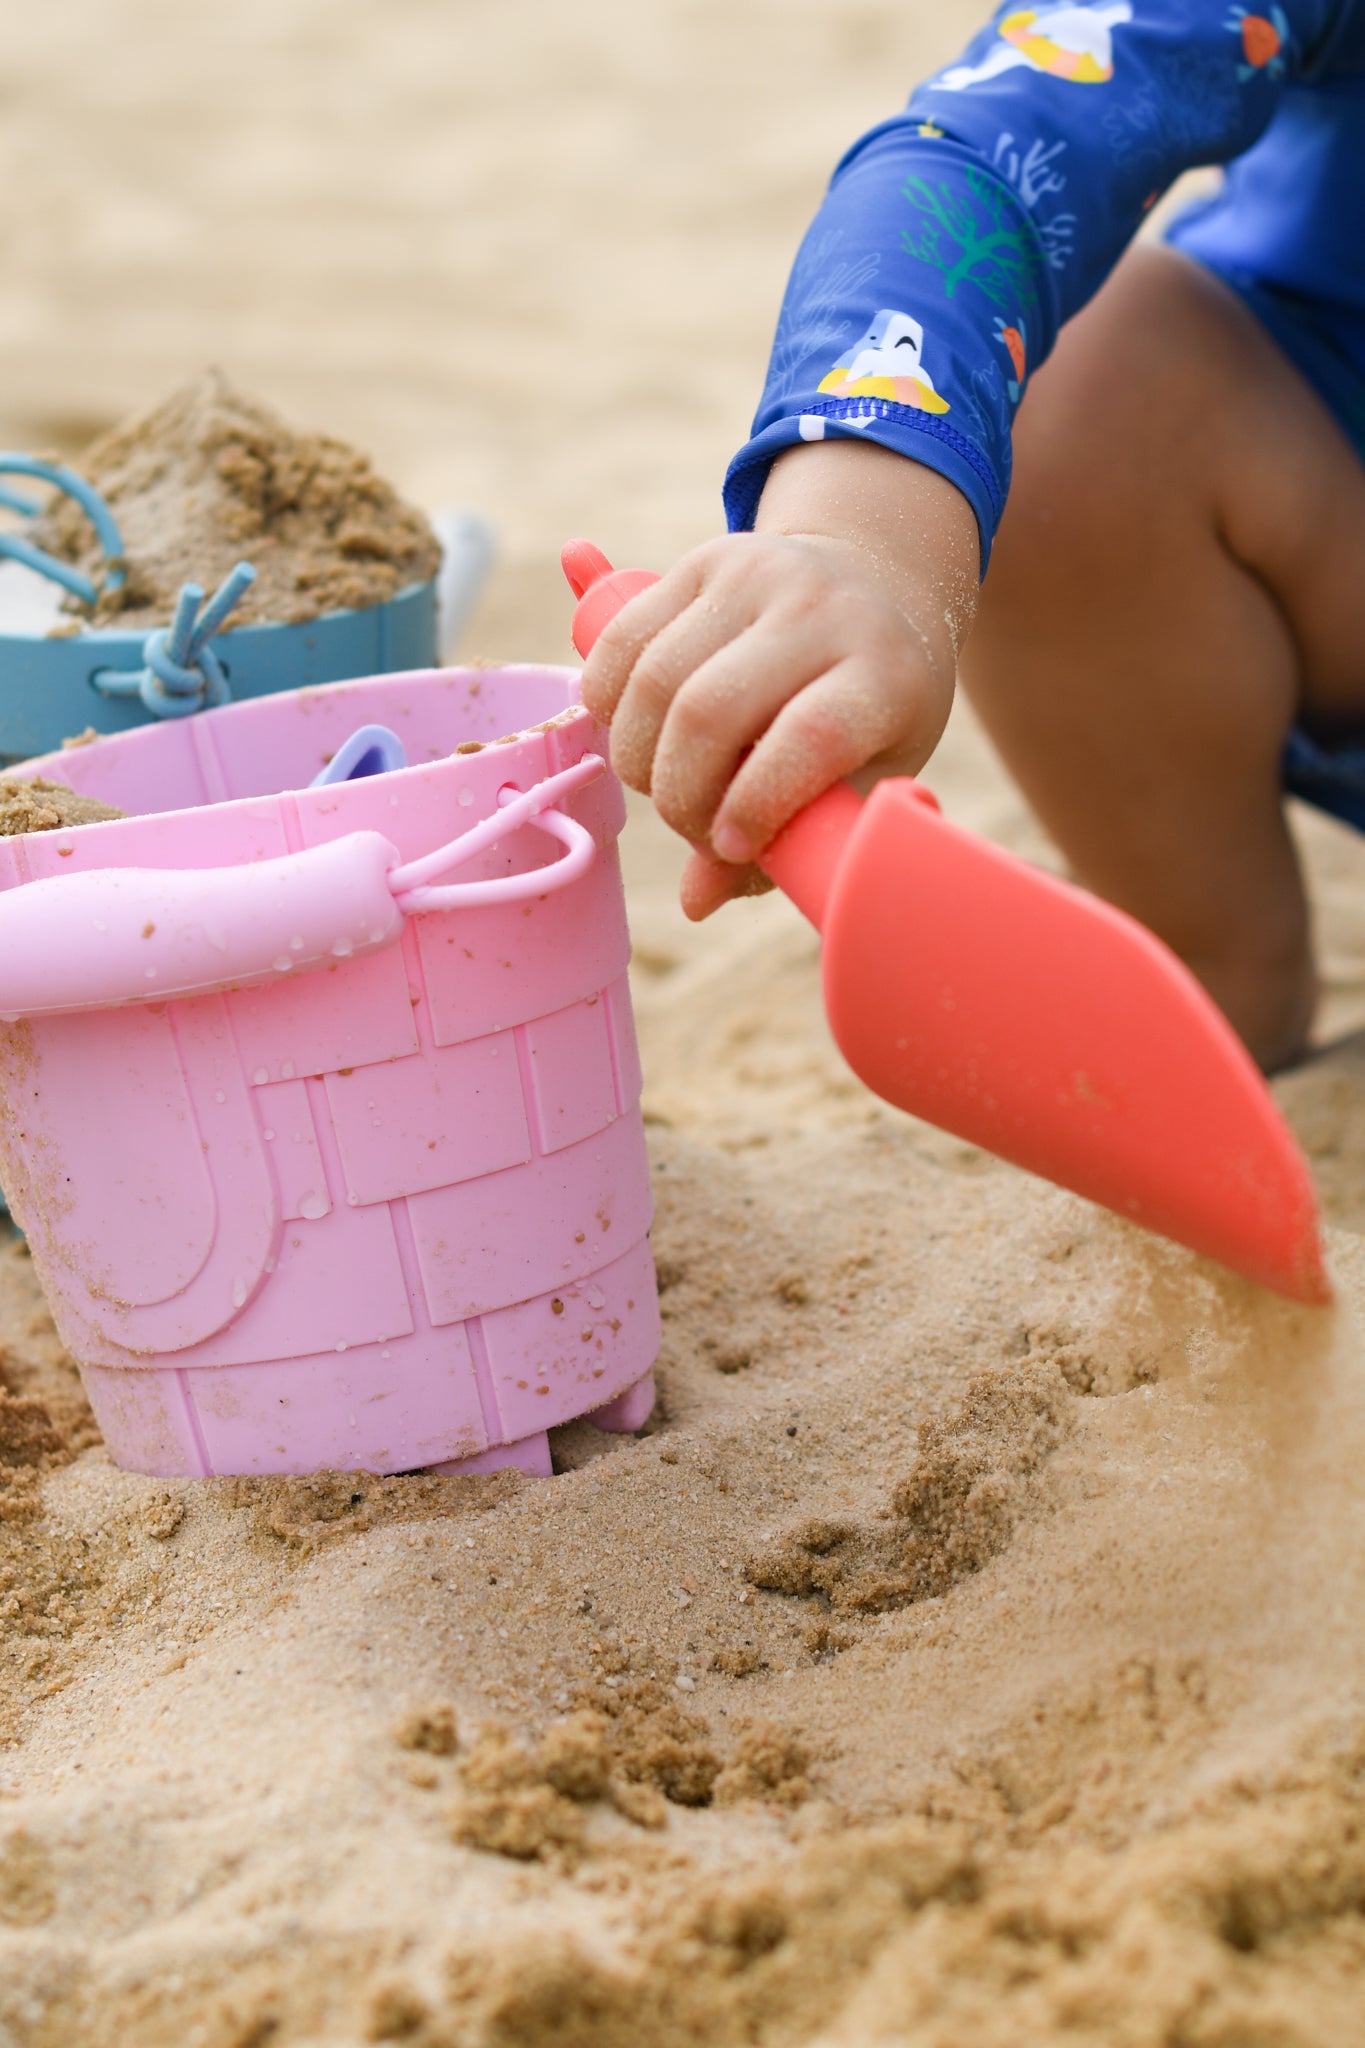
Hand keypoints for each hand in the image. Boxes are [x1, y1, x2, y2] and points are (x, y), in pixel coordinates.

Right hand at [579, 443, 978, 916]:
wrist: (875, 584)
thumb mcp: (862, 775)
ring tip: (666, 785)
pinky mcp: (704, 560)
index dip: (756, 803)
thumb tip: (697, 900)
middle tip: (692, 827)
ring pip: (654, 680)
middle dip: (680, 796)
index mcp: (883, 674)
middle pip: (709, 712)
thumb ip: (787, 840)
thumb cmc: (870, 708)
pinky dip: (608, 704)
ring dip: (638, 758)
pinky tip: (637, 734)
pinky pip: (621, 641)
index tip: (730, 845)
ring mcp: (757, 573)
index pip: (808, 736)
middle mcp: (822, 611)